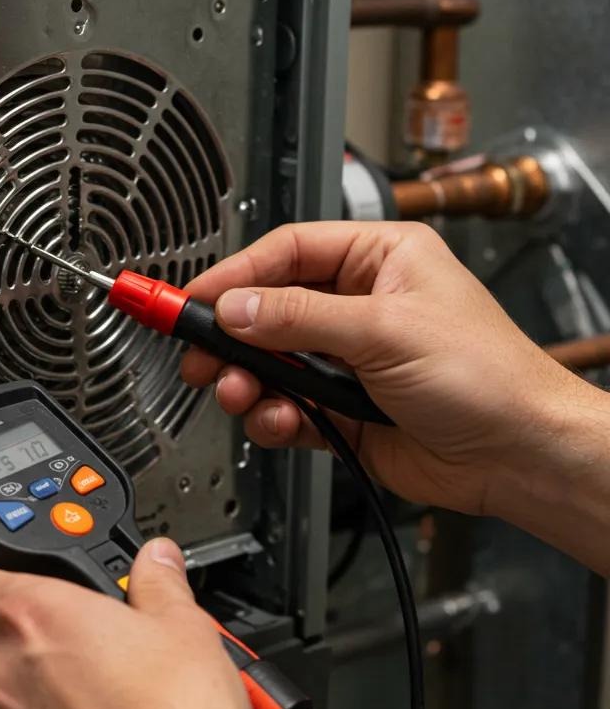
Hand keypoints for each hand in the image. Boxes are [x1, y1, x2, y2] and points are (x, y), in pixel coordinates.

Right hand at [181, 220, 579, 518]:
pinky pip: (286, 405)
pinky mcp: (340, 407)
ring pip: (270, 363)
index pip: (287, 253)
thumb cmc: (487, 377)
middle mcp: (359, 305)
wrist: (516, 456)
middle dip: (232, 337)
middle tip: (198, 357)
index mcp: (379, 260)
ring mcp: (348, 359)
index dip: (235, 274)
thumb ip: (299, 318)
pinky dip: (273, 416)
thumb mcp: (384, 330)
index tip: (192, 298)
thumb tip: (237, 307)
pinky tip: (281, 421)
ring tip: (240, 394)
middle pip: (268, 310)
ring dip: (249, 382)